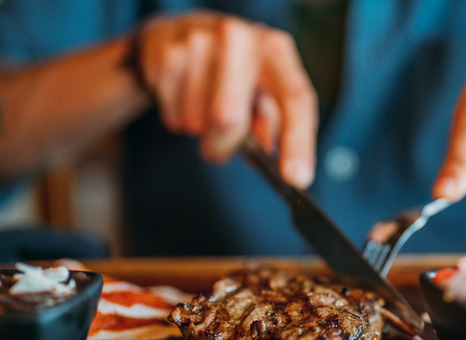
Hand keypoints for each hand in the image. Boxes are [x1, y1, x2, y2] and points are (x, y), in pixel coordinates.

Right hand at [134, 12, 317, 187]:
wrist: (184, 34)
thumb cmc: (235, 73)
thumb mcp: (263, 92)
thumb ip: (272, 125)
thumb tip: (268, 153)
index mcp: (275, 51)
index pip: (295, 98)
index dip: (298, 142)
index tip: (296, 179)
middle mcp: (240, 39)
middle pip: (228, 117)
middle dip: (223, 144)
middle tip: (221, 144)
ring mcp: (199, 41)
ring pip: (195, 122)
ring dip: (199, 130)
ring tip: (204, 104)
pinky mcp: (167, 53)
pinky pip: (172, 115)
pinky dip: (178, 119)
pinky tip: (185, 95)